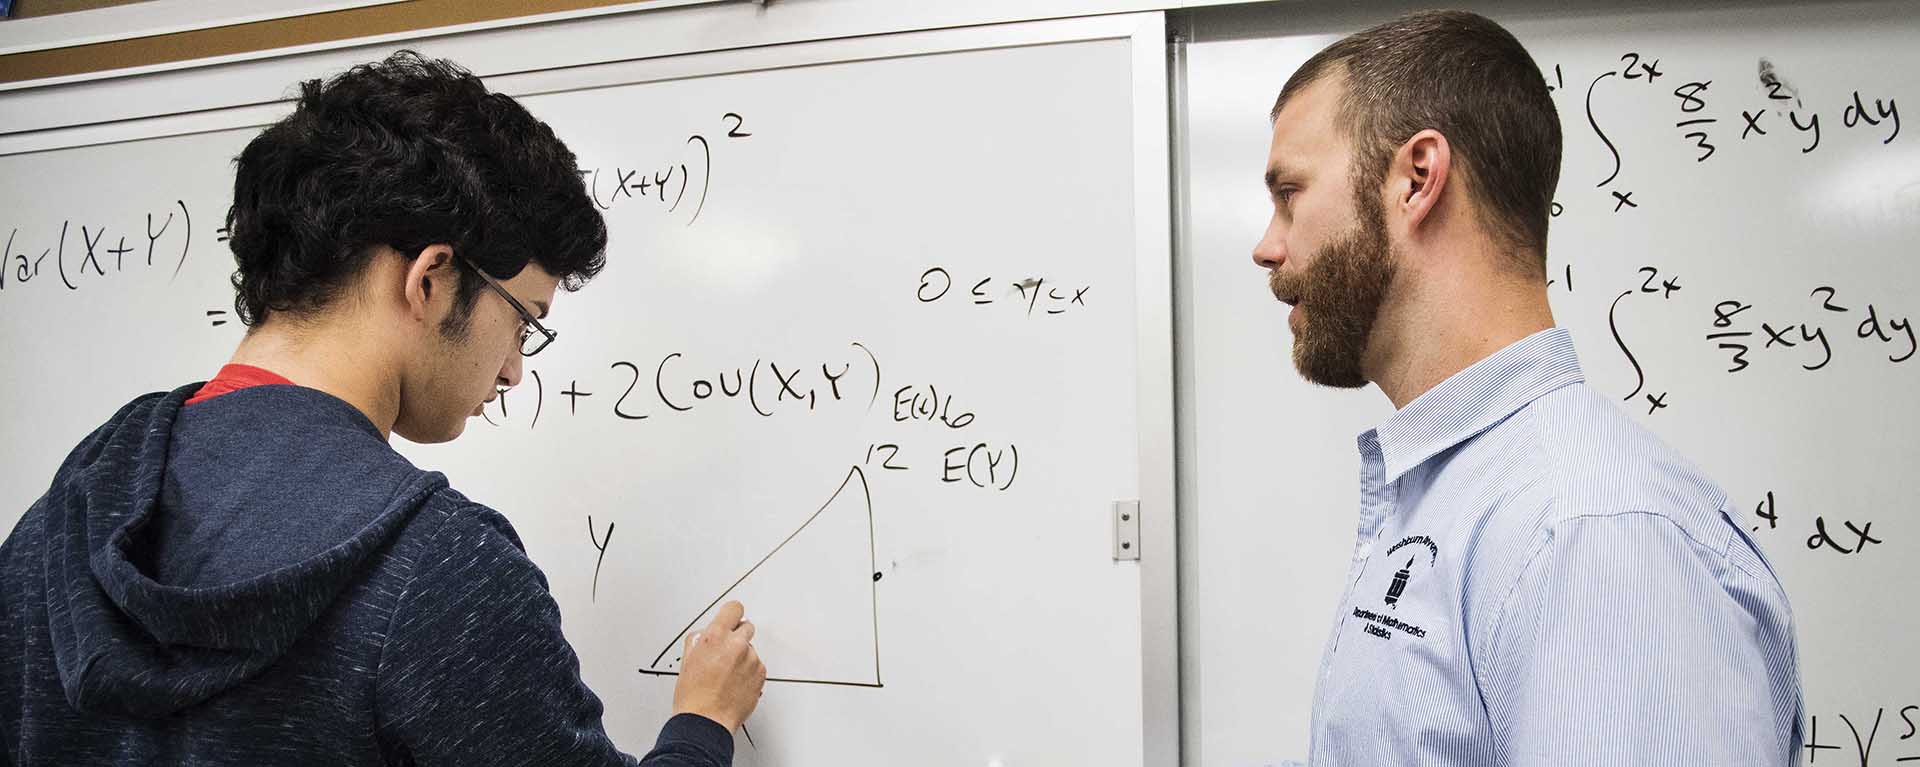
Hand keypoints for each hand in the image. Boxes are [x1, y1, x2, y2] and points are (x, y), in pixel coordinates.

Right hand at [671, 600, 766, 730]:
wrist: (706, 720)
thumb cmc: (694, 696)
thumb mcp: (688, 660)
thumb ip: (700, 640)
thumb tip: (706, 635)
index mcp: (715, 637)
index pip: (733, 609)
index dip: (731, 614)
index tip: (730, 618)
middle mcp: (736, 645)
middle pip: (746, 626)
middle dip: (737, 636)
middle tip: (727, 651)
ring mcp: (750, 660)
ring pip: (751, 649)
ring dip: (743, 657)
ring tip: (727, 675)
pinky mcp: (760, 674)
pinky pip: (757, 665)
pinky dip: (749, 672)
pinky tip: (735, 683)